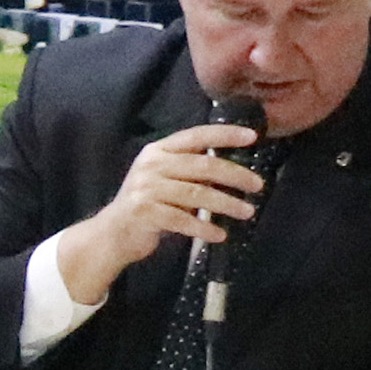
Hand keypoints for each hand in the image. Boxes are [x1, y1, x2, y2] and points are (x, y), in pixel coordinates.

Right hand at [56, 121, 265, 301]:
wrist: (113, 233)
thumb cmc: (147, 205)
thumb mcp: (165, 180)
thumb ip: (191, 172)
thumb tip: (234, 171)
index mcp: (158, 151)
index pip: (196, 136)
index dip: (225, 135)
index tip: (252, 137)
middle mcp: (151, 165)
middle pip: (202, 165)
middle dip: (235, 175)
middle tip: (257, 185)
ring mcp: (146, 188)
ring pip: (197, 193)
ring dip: (226, 204)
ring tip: (247, 212)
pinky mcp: (144, 212)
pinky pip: (183, 220)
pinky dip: (204, 228)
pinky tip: (220, 235)